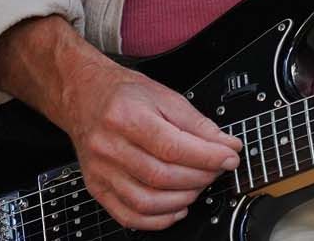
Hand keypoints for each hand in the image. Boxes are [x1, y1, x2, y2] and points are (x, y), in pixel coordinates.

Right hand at [58, 55, 242, 230]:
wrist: (84, 95)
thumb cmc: (123, 94)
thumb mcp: (164, 95)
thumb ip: (196, 122)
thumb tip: (225, 144)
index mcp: (126, 116)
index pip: (173, 146)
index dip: (207, 156)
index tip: (230, 157)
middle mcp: (109, 146)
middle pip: (161, 176)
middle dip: (199, 177)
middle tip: (217, 169)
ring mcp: (100, 170)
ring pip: (146, 201)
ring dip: (182, 200)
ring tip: (199, 185)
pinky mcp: (96, 187)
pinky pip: (128, 216)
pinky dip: (157, 220)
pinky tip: (176, 208)